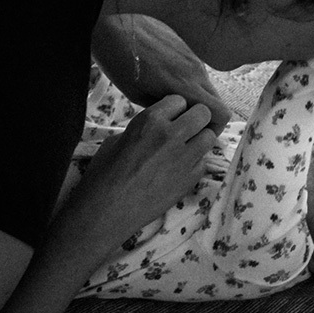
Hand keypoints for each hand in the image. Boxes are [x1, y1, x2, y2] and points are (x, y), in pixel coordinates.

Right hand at [69, 95, 217, 234]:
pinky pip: (203, 162)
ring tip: (185, 148)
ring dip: (199, 140)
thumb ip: (144, 128)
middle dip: (195, 118)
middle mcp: (171, 136)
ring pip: (210, 137)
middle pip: (203, 114)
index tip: (169, 117)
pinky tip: (180, 169)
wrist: (106, 212)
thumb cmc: (103, 175)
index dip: (174, 108)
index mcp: (150, 121)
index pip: (179, 100)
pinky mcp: (190, 180)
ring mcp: (184, 159)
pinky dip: (195, 163)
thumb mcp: (118, 139)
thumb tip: (159, 126)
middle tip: (185, 128)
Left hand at [92, 15, 232, 133]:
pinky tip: (165, 81)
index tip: (195, 133)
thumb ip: (165, 109)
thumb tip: (178, 120)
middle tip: (182, 123)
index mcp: (185, 85)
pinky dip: (190, 84)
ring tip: (169, 102)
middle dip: (206, 117)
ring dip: (197, 100)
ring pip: (208, 88)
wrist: (115, 21)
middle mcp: (197, 71)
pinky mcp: (189, 49)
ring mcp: (195, 58)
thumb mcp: (137, 95)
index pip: (221, 113)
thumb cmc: (119, 60)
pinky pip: (198, 74)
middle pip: (218, 103)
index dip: (213, 128)